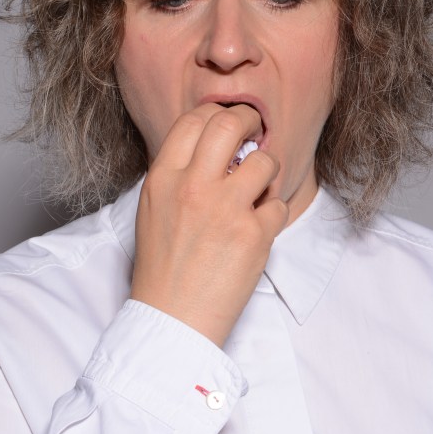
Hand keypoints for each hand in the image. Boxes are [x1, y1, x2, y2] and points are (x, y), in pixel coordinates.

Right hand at [129, 103, 288, 346]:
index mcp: (162, 179)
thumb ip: (179, 175)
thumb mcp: (154, 210)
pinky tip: (258, 230)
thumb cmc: (163, 268)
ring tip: (258, 191)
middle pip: (229, 124)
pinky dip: (273, 215)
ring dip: (267, 173)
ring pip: (265, 162)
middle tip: (257, 132)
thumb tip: (215, 146)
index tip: (230, 123)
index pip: (194, 120)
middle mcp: (192, 187)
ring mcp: (225, 210)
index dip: (218, 114)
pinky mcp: (254, 235)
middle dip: (250, 122)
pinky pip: (279, 205)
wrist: (172, 319)